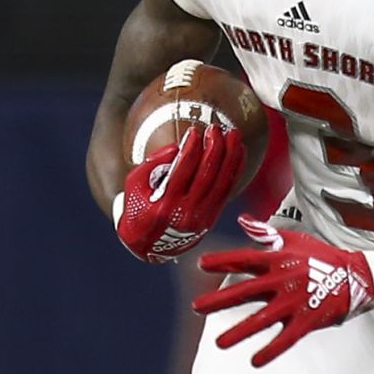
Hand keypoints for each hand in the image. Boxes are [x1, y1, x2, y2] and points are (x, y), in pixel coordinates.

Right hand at [113, 125, 245, 262]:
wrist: (148, 245)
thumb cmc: (138, 208)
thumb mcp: (134, 184)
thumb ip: (153, 163)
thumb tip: (179, 146)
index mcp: (165, 203)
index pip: (183, 169)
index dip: (191, 148)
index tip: (195, 131)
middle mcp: (186, 211)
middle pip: (207, 174)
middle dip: (214, 148)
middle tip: (217, 128)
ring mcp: (202, 215)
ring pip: (221, 181)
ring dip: (230, 156)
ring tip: (234, 134)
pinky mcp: (212, 217)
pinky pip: (227, 190)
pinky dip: (235, 170)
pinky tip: (239, 153)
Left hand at [192, 218, 373, 366]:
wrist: (358, 275)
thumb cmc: (324, 257)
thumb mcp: (296, 239)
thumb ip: (266, 232)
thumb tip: (242, 220)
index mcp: (278, 259)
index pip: (244, 259)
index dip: (222, 261)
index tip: (201, 265)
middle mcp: (283, 280)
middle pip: (245, 291)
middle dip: (219, 300)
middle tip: (197, 306)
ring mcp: (295, 301)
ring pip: (262, 319)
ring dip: (239, 332)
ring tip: (219, 343)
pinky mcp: (308, 319)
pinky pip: (286, 338)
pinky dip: (271, 351)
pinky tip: (255, 361)